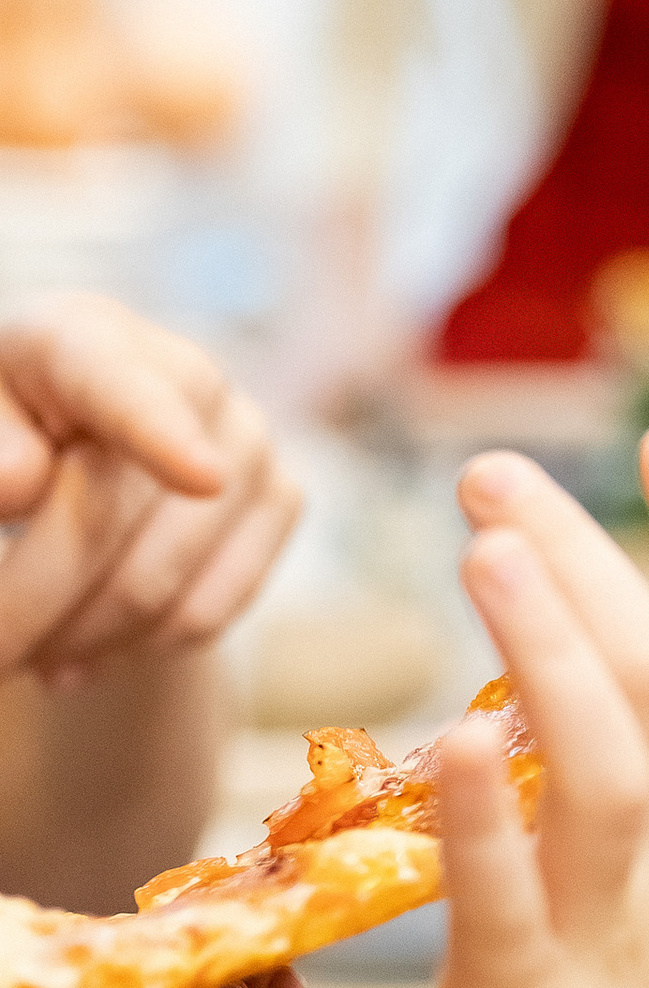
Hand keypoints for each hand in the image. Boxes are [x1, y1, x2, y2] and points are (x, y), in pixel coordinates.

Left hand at [0, 295, 300, 679]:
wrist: (82, 434)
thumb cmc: (9, 428)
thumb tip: (21, 482)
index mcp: (85, 337)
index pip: (121, 389)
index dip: (161, 433)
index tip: (200, 476)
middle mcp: (189, 376)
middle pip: (108, 523)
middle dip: (29, 604)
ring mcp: (248, 440)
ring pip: (161, 587)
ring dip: (77, 639)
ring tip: (26, 650)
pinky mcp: (283, 498)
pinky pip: (207, 614)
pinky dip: (136, 648)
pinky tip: (82, 647)